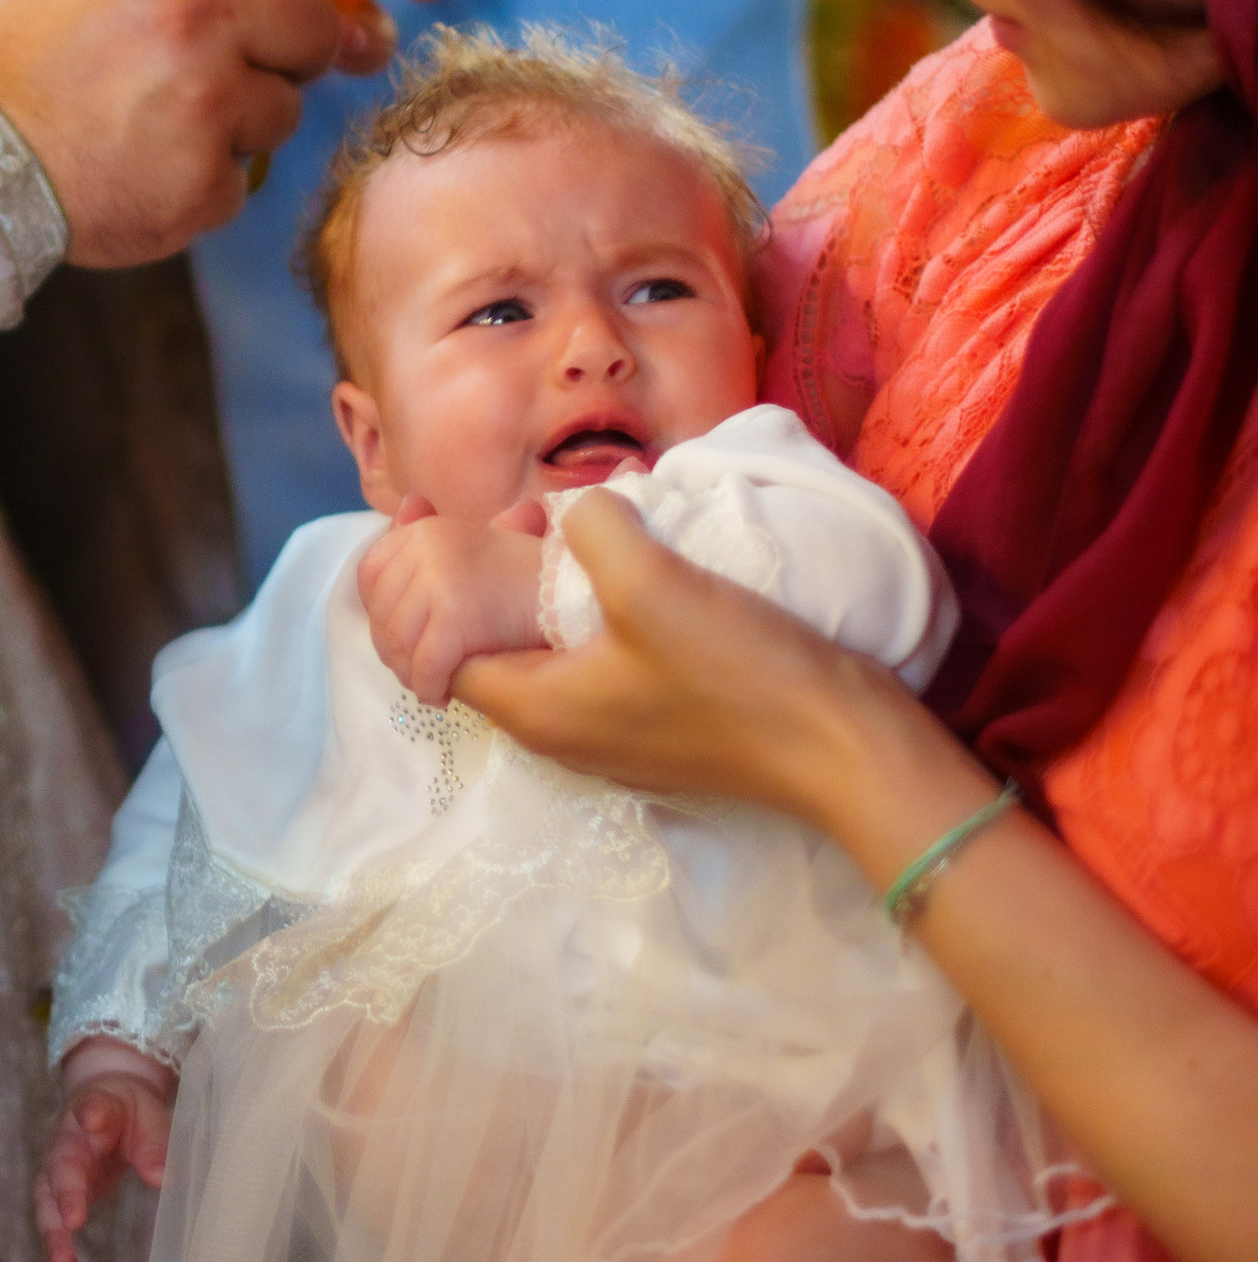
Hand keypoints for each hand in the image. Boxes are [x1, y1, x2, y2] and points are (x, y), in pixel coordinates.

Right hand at [0, 0, 345, 266]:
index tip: (260, 12)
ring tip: (157, 132)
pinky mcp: (202, 183)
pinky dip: (199, 188)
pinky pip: (240, 182)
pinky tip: (137, 175)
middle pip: (312, 25)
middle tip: (242, 77)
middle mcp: (196, 14)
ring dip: (238, 127)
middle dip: (290, 53)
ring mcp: (205, 102)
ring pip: (283, 110)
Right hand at [36, 1045, 177, 1261]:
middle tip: (74, 1220)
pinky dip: (62, 1249)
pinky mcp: (59, 1195)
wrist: (104, 1107)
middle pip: (60, 1166)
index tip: (93, 1118)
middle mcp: (67, 1141)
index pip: (91, 1107)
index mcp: (94, 1109)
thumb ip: (154, 1145)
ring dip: (53, 1232)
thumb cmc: (128, 1112)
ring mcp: (58, 1170)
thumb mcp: (149, 1118)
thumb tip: (162, 1178)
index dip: (91, 1113)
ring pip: (47, 1201)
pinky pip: (55, 1222)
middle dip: (66, 1193)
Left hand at [356, 501, 551, 708]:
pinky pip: (425, 666)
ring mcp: (439, 578)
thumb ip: (433, 539)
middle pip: (382, 615)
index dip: (379, 612)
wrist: (577, 595)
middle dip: (395, 652)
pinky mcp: (456, 616)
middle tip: (419, 673)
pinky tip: (444, 695)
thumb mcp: (474, 547)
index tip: (402, 637)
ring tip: (434, 685)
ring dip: (411, 675)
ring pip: (399, 645)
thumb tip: (406, 508)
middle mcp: (425, 547)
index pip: (371, 574)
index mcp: (425, 530)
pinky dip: (429, 687)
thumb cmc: (528, 580)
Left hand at [455, 489, 904, 822]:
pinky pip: (586, 660)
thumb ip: (591, 531)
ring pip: (535, 651)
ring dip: (526, 587)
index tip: (424, 514)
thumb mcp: (651, 583)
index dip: (415, 579)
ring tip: (549, 524)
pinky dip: (575, 609)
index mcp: (534, 711)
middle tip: (498, 512)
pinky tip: (615, 562)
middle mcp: (558, 734)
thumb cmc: (738, 675)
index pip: (432, 650)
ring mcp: (610, 734)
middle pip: (478, 650)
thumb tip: (575, 511)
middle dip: (467, 577)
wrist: (846, 750)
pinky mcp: (656, 722)